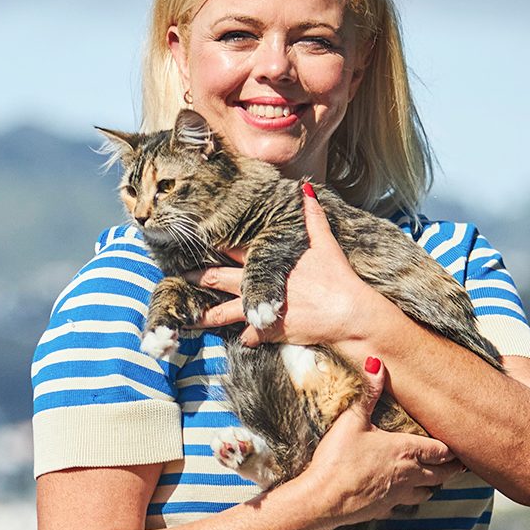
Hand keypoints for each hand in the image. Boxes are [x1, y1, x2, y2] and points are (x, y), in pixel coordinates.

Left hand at [189, 186, 383, 347]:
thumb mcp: (324, 242)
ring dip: (206, 315)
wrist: (348, 313)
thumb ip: (312, 216)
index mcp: (267, 261)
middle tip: (180, 278)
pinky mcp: (270, 331)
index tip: (196, 242)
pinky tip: (239, 339)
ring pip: (224, 313)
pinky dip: (244, 338)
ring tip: (187, 318)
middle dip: (198, 277)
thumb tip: (304, 189)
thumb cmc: (337, 277)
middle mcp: (258, 283)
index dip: (214, 245)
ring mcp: (261, 308)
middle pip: (218, 279)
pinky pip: (249, 337)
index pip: (232, 250)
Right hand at [301, 358, 464, 527]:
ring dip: (433, 484)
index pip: (441, 450)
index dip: (451, 448)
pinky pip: (405, 506)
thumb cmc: (338, 460)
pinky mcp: (384, 510)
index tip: (458, 445)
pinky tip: (402, 496)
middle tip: (458, 464)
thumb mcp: (352, 420)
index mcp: (406, 451)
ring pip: (427, 492)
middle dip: (451, 468)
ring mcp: (398, 496)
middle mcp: (409, 475)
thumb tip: (376, 363)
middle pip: (442, 474)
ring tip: (434, 478)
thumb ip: (368, 392)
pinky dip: (409, 500)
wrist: (323, 499)